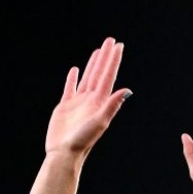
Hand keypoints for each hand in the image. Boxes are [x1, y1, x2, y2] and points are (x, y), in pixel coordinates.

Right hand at [46, 37, 129, 158]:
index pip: (108, 76)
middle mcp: (91, 100)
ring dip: (93, 64)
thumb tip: (127, 90)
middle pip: (100, 73)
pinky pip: (70, 88)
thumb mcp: (100, 122)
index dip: (113, 60)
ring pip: (88, 78)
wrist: (65, 153)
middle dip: (105, 57)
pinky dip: (73, 78)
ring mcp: (79, 102)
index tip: (118, 45)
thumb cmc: (82, 140)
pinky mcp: (66, 106)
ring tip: (98, 51)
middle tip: (110, 41)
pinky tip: (76, 70)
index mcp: (100, 102)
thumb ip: (112, 105)